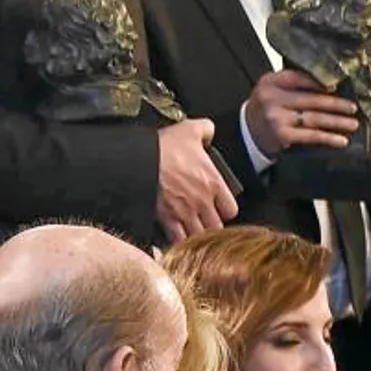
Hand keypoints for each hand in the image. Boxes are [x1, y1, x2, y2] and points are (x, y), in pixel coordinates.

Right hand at [155, 118, 236, 243]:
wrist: (140, 160)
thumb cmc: (165, 146)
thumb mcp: (190, 128)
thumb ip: (207, 129)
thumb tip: (210, 133)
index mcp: (213, 182)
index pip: (231, 209)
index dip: (224, 210)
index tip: (217, 207)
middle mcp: (203, 202)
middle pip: (216, 226)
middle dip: (211, 225)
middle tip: (203, 221)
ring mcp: (185, 213)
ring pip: (199, 236)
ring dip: (195, 235)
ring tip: (190, 232)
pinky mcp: (167, 219)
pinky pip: (178, 239)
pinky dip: (178, 241)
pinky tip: (175, 238)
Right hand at [245, 69, 359, 157]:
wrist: (247, 132)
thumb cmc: (264, 109)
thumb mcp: (270, 89)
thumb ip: (292, 82)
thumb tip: (328, 85)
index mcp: (270, 82)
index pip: (300, 77)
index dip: (321, 82)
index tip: (339, 85)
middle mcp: (272, 98)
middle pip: (311, 99)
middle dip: (336, 104)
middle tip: (352, 107)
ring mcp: (277, 117)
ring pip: (314, 118)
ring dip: (337, 121)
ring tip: (352, 123)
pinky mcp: (282, 135)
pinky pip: (310, 135)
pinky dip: (328, 138)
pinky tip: (340, 139)